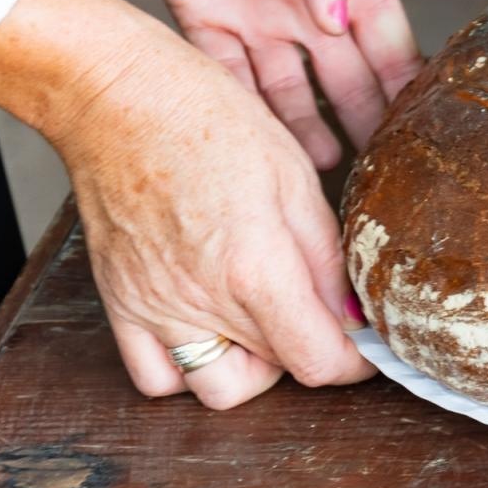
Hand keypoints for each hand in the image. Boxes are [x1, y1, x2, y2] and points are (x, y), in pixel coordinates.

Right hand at [0, 0, 373, 407]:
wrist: (119, 99)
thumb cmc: (208, 119)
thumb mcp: (296, 177)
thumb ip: (327, 255)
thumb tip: (355, 312)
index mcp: (255, 269)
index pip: (319, 361)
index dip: (356, 363)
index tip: (368, 344)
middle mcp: (202, 302)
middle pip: (278, 372)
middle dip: (311, 350)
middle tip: (320, 310)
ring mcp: (156, 309)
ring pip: (220, 389)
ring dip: (255, 368)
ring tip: (267, 318)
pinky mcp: (122, 305)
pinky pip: (158, 376)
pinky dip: (190, 369)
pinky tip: (212, 326)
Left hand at [51, 0, 422, 166]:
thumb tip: (340, 21)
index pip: (386, 39)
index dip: (405, 81)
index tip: (426, 126)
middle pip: (343, 76)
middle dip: (365, 121)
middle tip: (384, 172)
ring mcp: (254, 11)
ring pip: (288, 88)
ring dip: (307, 128)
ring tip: (328, 172)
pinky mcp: (201, 13)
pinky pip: (226, 73)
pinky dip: (245, 109)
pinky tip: (262, 145)